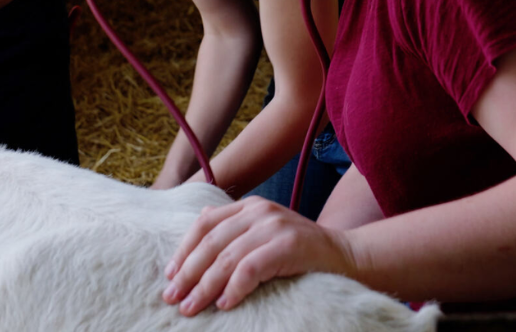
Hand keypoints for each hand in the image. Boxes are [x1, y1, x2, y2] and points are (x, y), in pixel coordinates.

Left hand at [161, 197, 357, 315]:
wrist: (346, 256)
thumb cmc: (302, 254)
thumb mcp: (265, 235)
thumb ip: (236, 234)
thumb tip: (197, 241)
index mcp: (249, 207)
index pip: (205, 224)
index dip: (184, 250)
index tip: (170, 274)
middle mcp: (259, 211)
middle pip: (211, 242)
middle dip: (188, 272)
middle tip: (172, 297)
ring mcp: (273, 226)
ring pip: (226, 258)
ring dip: (204, 286)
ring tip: (192, 307)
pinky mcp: (286, 245)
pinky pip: (250, 269)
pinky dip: (234, 288)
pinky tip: (225, 304)